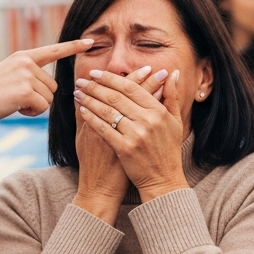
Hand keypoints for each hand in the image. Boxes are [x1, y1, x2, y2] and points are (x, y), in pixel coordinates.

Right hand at [0, 39, 92, 125]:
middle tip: (15, 99)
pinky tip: (14, 108)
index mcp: (22, 56)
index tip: (90, 41)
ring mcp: (26, 75)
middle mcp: (26, 62)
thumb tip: (50, 87)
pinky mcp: (26, 90)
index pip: (54, 50)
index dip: (74, 47)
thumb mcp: (8, 76)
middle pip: (53, 86)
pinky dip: (31, 113)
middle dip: (40, 98)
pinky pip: (43, 107)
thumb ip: (28, 75)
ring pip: (49, 98)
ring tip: (12, 102)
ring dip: (35, 106)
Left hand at [74, 66, 188, 201]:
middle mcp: (147, 120)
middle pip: (116, 97)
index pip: (131, 88)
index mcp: (158, 111)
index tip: (96, 73)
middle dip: (95, 86)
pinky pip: (104, 128)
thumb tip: (172, 73)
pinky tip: (82, 110)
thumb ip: (172, 96)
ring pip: (107, 111)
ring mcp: (136, 134)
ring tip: (78, 92)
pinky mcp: (125, 148)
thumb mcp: (176, 121)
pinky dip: (91, 117)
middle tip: (81, 80)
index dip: (111, 78)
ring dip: (89, 99)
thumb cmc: (169, 150)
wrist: (163, 180)